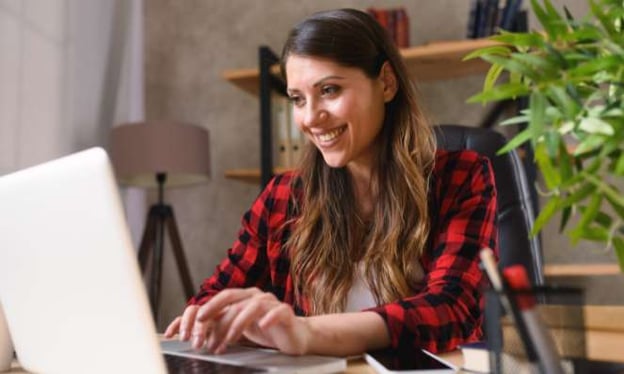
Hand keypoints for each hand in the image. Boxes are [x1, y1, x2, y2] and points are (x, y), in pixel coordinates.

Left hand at [165, 288, 309, 354]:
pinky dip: (269, 318)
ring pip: (253, 306)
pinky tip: (262, 327)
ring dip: (238, 323)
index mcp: (246, 297)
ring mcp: (272, 303)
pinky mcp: (286, 313)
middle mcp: (257, 296)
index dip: (210, 306)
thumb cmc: (265, 332)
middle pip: (234, 298)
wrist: (294, 337)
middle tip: (206, 332)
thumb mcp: (241, 328)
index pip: (225, 296)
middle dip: (218, 315)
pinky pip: (277, 312)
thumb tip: (198, 331)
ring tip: (229, 340)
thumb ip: (224, 325)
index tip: (197, 320)